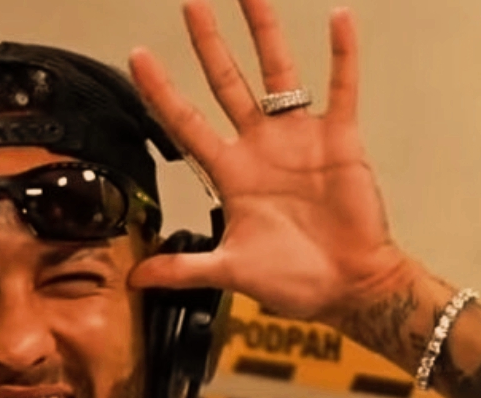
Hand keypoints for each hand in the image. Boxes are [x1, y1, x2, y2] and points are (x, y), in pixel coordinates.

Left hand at [127, 0, 409, 329]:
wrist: (346, 285)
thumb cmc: (292, 279)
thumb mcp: (229, 271)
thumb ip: (183, 269)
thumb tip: (134, 279)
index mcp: (230, 175)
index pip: (186, 124)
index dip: (162, 92)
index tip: (139, 56)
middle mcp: (260, 148)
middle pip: (227, 85)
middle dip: (209, 45)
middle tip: (190, 4)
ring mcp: (299, 140)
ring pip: (279, 73)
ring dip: (265, 33)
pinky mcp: (340, 140)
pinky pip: (341, 89)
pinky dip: (342, 56)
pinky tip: (337, 18)